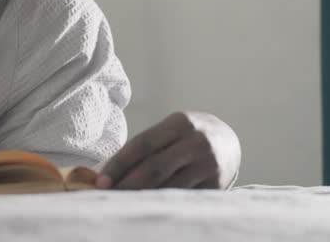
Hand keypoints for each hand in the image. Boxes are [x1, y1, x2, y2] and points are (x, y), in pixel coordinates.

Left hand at [97, 111, 240, 189]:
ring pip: (168, 187)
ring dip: (141, 197)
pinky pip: (182, 197)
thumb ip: (145, 148)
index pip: (141, 145)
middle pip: (153, 168)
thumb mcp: (169, 131)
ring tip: (122, 202)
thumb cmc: (185, 137)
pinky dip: (161, 202)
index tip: (100, 181)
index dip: (118, 164)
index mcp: (179, 123)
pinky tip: (146, 206)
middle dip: (126, 184)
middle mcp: (196, 142)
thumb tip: (107, 172)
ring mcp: (209, 164)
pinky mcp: (217, 185)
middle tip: (107, 195)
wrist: (229, 141)